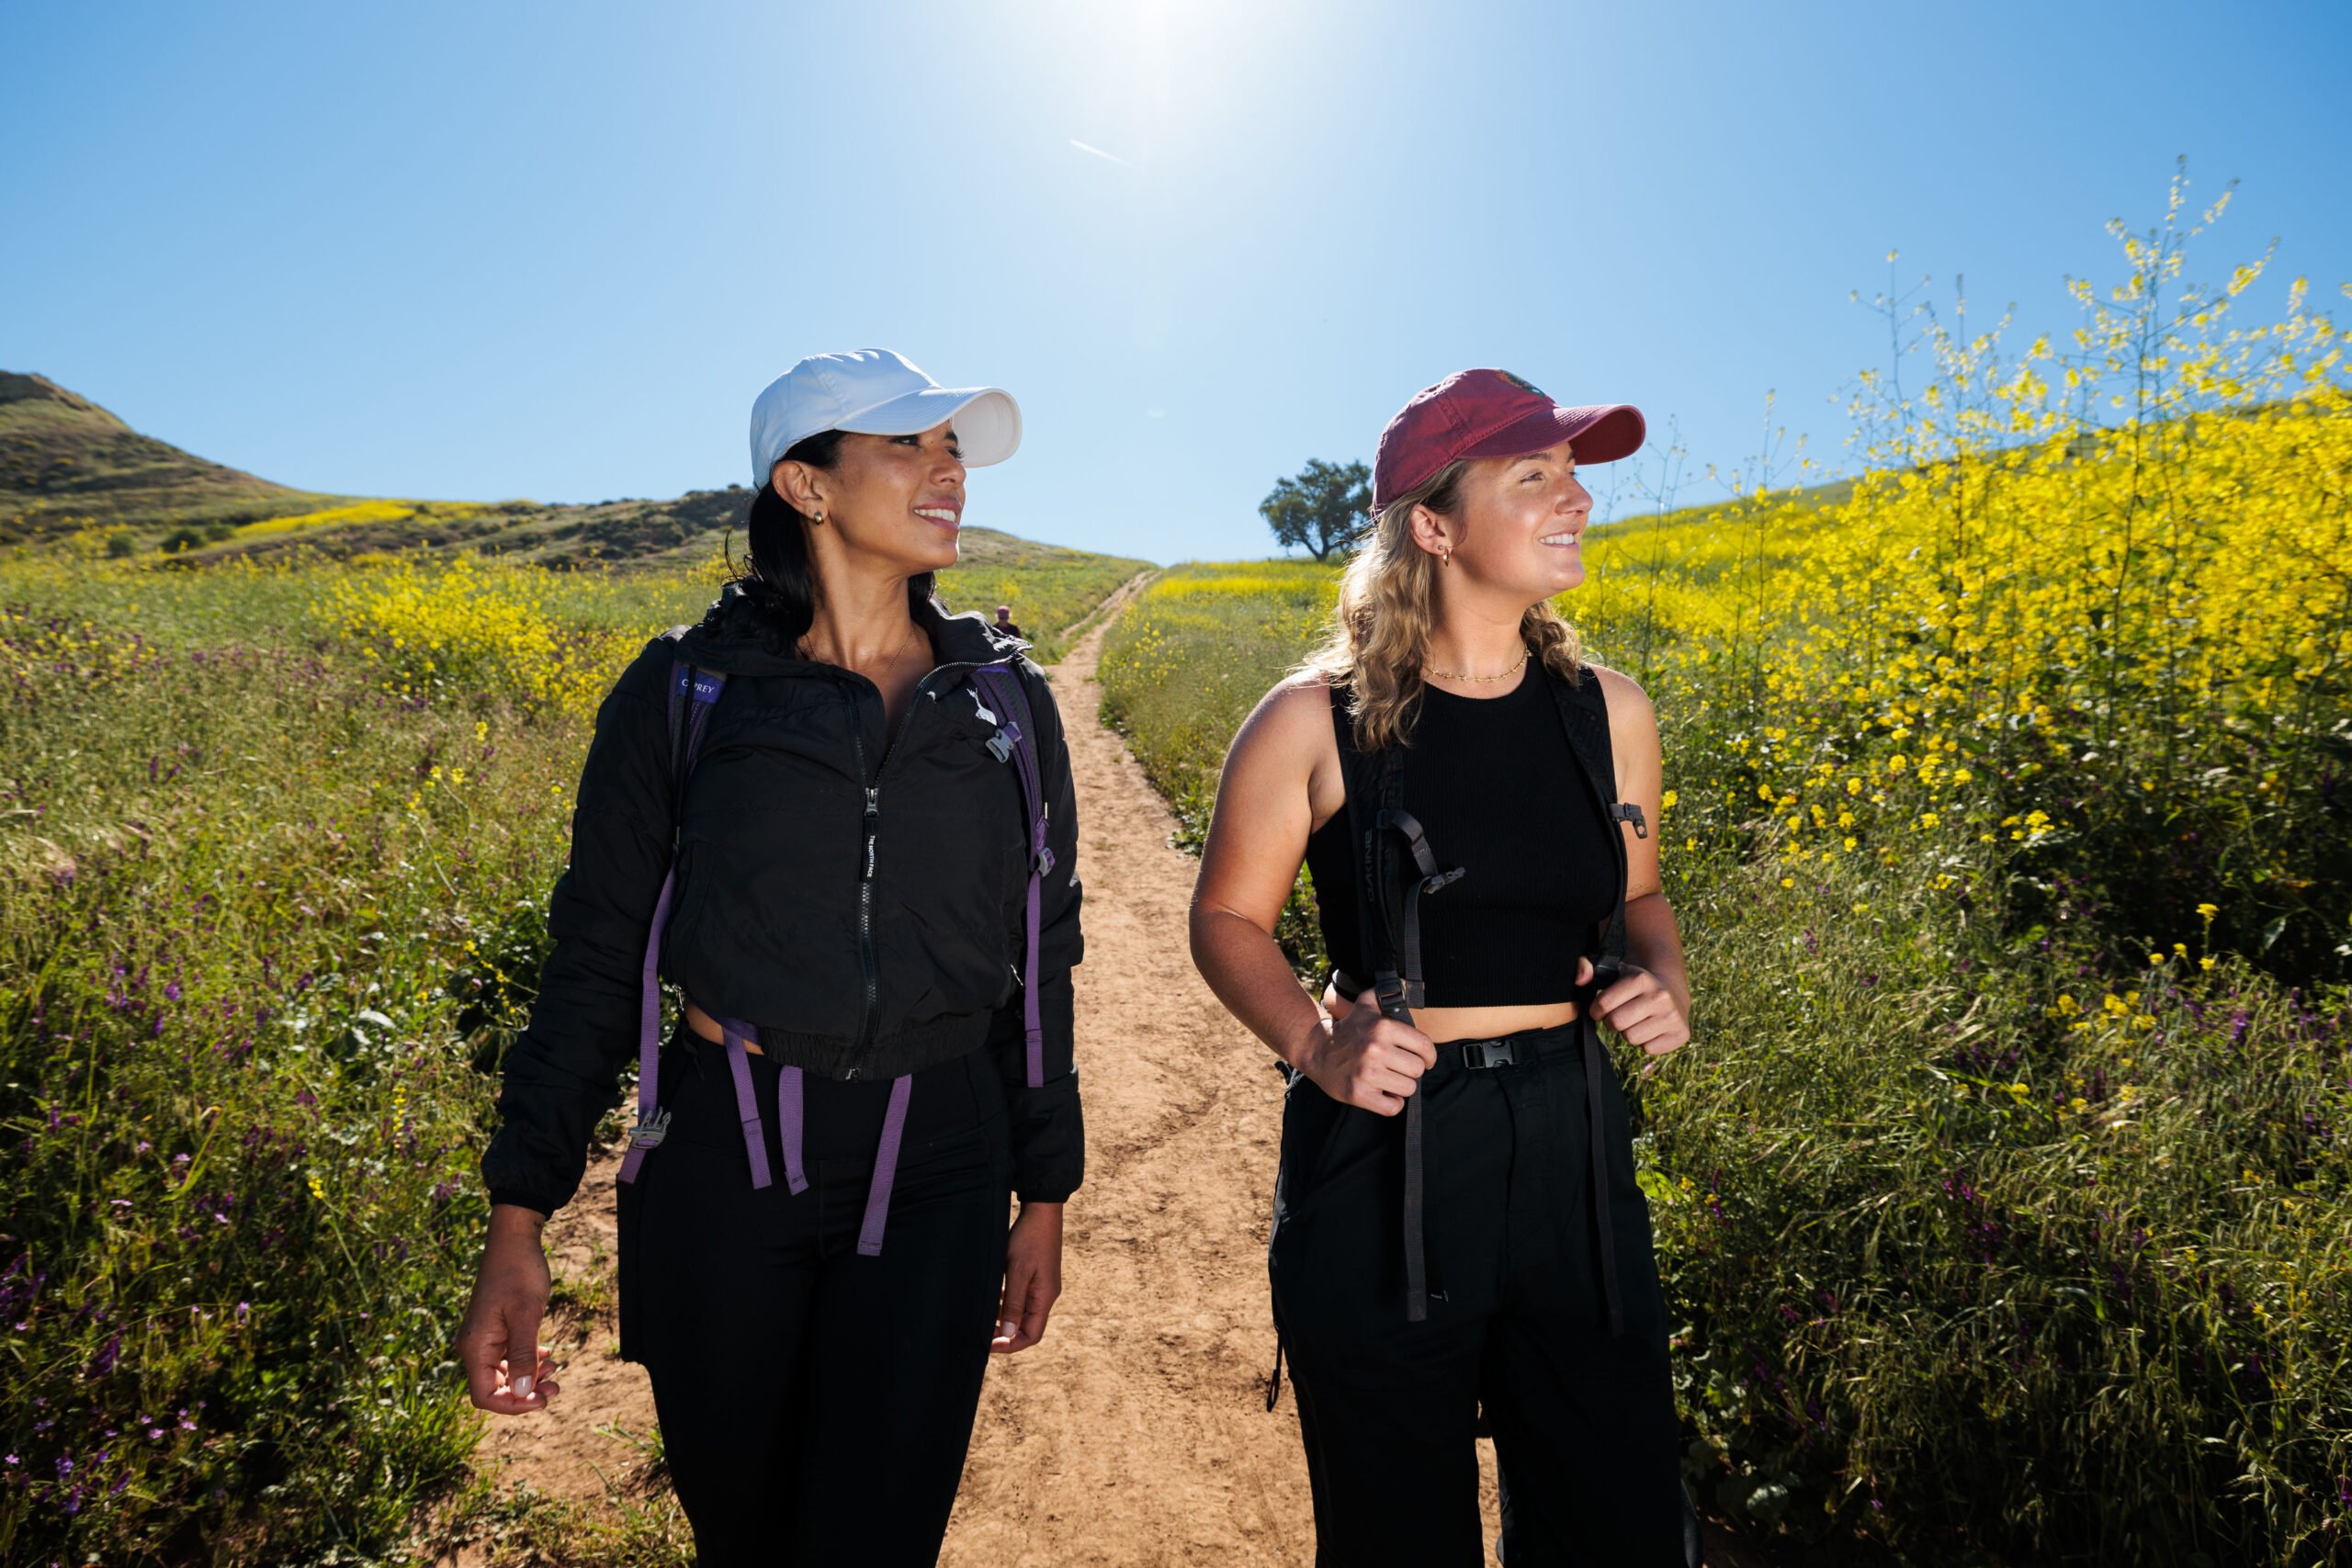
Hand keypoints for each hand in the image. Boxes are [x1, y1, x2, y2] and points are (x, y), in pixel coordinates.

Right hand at [456, 1203, 559, 1413]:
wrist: (514, 1240)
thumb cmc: (519, 1272)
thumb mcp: (527, 1313)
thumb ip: (525, 1354)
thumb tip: (523, 1392)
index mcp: (476, 1346)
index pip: (484, 1395)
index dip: (512, 1405)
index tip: (542, 1399)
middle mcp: (474, 1346)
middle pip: (494, 1387)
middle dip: (525, 1393)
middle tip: (557, 1387)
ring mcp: (484, 1338)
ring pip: (504, 1373)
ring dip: (529, 1377)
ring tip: (557, 1370)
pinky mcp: (495, 1329)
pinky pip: (508, 1356)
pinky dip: (528, 1360)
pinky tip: (549, 1355)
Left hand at [992, 1200, 1062, 1354]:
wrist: (1041, 1211)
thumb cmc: (1029, 1239)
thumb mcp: (1017, 1271)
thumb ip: (1012, 1303)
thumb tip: (1008, 1332)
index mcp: (1044, 1298)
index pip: (1032, 1335)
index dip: (1011, 1344)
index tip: (989, 1343)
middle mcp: (1046, 1295)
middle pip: (1027, 1326)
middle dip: (1005, 1333)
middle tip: (982, 1331)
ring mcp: (1042, 1285)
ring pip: (1023, 1312)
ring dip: (1005, 1317)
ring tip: (985, 1314)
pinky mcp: (1037, 1276)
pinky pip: (1022, 1298)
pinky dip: (1007, 1302)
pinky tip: (994, 1295)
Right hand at [1294, 990, 1438, 1114]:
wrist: (1316, 1049)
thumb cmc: (1348, 1029)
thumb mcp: (1365, 1005)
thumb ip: (1386, 993)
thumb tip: (1409, 984)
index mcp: (1382, 1028)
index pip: (1425, 1046)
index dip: (1429, 1056)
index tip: (1425, 1060)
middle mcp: (1376, 1050)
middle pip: (1418, 1070)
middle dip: (1411, 1071)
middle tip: (1399, 1069)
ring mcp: (1366, 1074)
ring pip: (1408, 1089)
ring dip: (1400, 1087)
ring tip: (1389, 1079)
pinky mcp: (1359, 1094)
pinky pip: (1392, 1107)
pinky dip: (1391, 1103)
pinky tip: (1383, 1093)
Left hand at [1579, 957, 1690, 1056]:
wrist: (1672, 992)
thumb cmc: (1634, 986)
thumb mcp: (1613, 971)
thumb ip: (1586, 967)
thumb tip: (1580, 980)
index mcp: (1641, 978)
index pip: (1603, 1004)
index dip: (1596, 1010)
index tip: (1601, 1009)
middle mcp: (1659, 996)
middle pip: (1616, 1023)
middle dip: (1611, 1022)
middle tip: (1619, 1015)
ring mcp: (1672, 1015)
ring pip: (1631, 1038)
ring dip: (1629, 1033)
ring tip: (1636, 1021)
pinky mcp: (1681, 1033)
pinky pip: (1649, 1049)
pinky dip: (1646, 1042)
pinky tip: (1651, 1028)